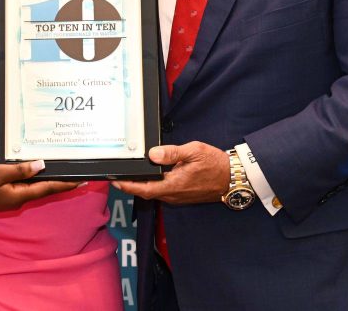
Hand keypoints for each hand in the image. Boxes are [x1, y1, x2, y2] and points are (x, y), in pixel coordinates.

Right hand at [0, 160, 80, 214]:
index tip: (83, 181)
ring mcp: (10, 197)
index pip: (48, 188)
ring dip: (49, 180)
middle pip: (45, 189)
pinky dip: (35, 179)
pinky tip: (38, 172)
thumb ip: (19, 170)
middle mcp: (17, 198)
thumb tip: (41, 166)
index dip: (66, 184)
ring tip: (64, 173)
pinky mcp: (3, 193)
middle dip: (62, 183)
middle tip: (79, 176)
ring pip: (35, 187)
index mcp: (19, 195)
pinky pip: (24, 185)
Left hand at [113, 142, 229, 204]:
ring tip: (131, 174)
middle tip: (119, 174)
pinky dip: (154, 184)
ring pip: (154, 192)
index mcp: (174, 184)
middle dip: (131, 184)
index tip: (115, 181)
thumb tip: (153, 154)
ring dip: (142, 185)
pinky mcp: (182, 196)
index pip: (144, 188)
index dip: (128, 186)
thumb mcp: (194, 151)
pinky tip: (152, 175)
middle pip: (146, 191)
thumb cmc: (215, 164)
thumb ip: (172, 153)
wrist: (232, 178)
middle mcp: (173, 195)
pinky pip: (163, 192)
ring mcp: (177, 197)